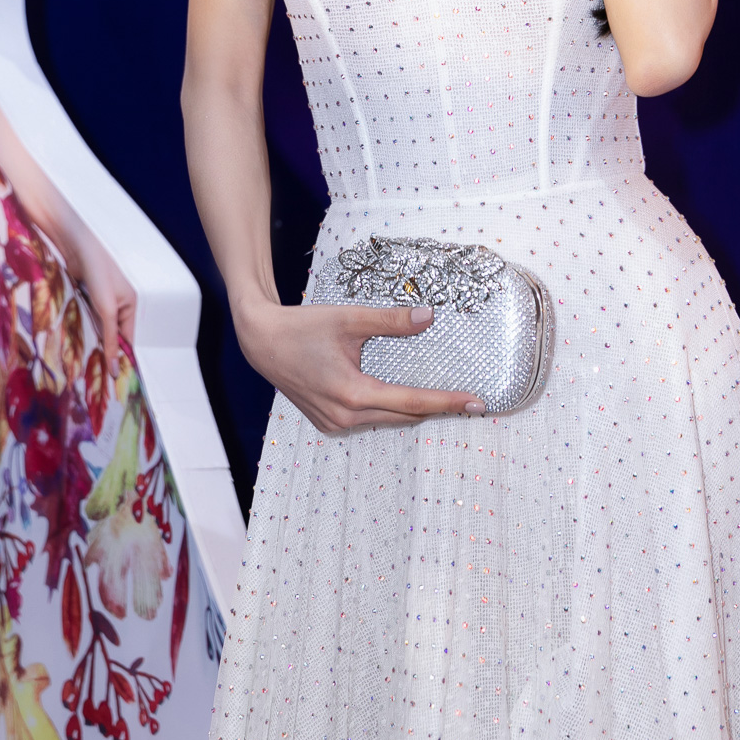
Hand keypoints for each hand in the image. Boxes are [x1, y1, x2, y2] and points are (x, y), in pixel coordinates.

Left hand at [66, 233, 136, 375]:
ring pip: (98, 328)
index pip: (128, 338)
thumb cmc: (98, 274)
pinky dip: (82, 330)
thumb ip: (111, 337)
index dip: (121, 357)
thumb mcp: (107, 309)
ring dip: (91, 341)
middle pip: (113, 335)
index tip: (113, 379)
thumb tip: (115, 366)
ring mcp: (101, 301)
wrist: (77, 247)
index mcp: (130, 306)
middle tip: (95, 376)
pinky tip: (74, 342)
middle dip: (105, 351)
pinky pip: (86, 319)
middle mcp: (118, 304)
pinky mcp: (85, 297)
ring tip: (84, 364)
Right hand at [235, 297, 487, 433]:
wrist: (262, 341)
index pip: (413, 402)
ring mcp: (334, 423)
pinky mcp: (328, 422)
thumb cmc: (303, 327)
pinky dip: (389, 410)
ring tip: (444, 399)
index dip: (448, 402)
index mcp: (353, 393)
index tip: (477, 403)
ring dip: (413, 411)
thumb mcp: (349, 318)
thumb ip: (391, 320)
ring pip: (387, 421)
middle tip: (470, 401)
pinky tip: (402, 397)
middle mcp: (345, 416)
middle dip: (437, 409)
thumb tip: (428, 316)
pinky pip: (368, 420)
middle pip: (405, 417)